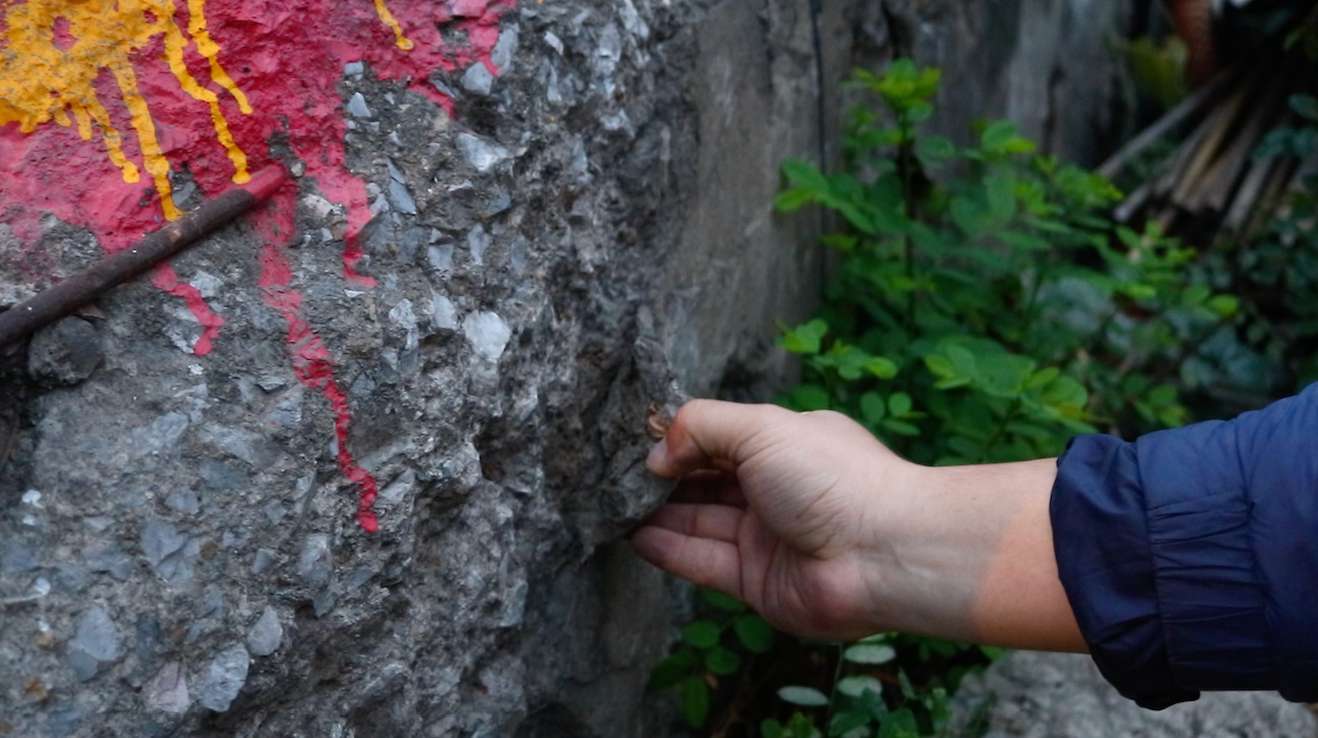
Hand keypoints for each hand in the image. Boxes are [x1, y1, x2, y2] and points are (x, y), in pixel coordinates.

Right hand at [633, 400, 1084, 649]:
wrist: (882, 553)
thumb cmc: (832, 477)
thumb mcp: (763, 427)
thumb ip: (703, 427)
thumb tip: (659, 452)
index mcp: (786, 445)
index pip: (721, 438)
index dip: (682, 439)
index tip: (638, 440)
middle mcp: (775, 490)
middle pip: (707, 481)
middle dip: (664, 477)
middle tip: (615, 473)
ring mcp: (766, 537)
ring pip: (700, 522)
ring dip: (657, 513)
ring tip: (612, 503)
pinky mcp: (756, 582)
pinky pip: (703, 562)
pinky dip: (668, 548)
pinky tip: (633, 535)